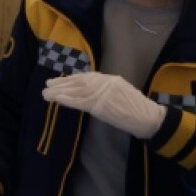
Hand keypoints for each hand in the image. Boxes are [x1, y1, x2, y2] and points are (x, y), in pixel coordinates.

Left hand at [42, 72, 164, 138]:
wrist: (149, 118)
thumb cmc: (138, 109)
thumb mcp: (122, 92)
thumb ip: (106, 89)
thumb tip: (89, 91)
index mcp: (111, 79)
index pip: (87, 77)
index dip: (71, 79)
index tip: (59, 80)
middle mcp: (106, 83)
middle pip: (79, 82)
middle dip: (62, 83)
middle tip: (47, 85)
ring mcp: (103, 93)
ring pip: (77, 91)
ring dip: (60, 92)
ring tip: (46, 93)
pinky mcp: (101, 105)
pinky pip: (80, 102)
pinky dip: (67, 100)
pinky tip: (57, 99)